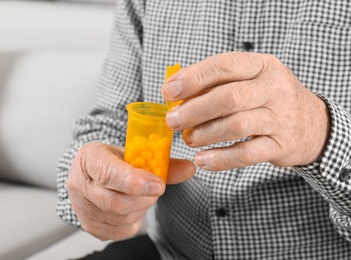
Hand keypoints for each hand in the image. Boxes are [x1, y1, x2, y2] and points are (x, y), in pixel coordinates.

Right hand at [67, 142, 194, 240]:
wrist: (94, 173)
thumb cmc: (116, 160)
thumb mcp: (134, 153)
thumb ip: (161, 162)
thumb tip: (190, 168)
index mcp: (89, 158)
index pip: (109, 173)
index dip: (135, 182)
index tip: (158, 185)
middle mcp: (79, 183)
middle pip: (115, 202)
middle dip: (144, 199)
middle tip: (157, 190)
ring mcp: (82, 208)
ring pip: (119, 218)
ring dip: (140, 208)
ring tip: (143, 195)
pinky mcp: (90, 226)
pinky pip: (119, 231)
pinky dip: (134, 221)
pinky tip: (135, 207)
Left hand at [162, 52, 329, 170]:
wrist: (313, 124)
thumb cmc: (269, 99)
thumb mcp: (250, 81)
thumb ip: (216, 85)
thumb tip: (176, 94)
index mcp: (262, 66)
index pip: (224, 65)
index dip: (193, 78)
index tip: (168, 91)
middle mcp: (274, 88)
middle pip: (228, 97)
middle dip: (194, 110)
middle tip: (173, 121)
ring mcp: (280, 117)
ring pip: (236, 125)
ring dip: (205, 134)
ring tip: (189, 140)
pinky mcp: (281, 145)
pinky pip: (247, 153)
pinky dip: (221, 159)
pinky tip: (202, 161)